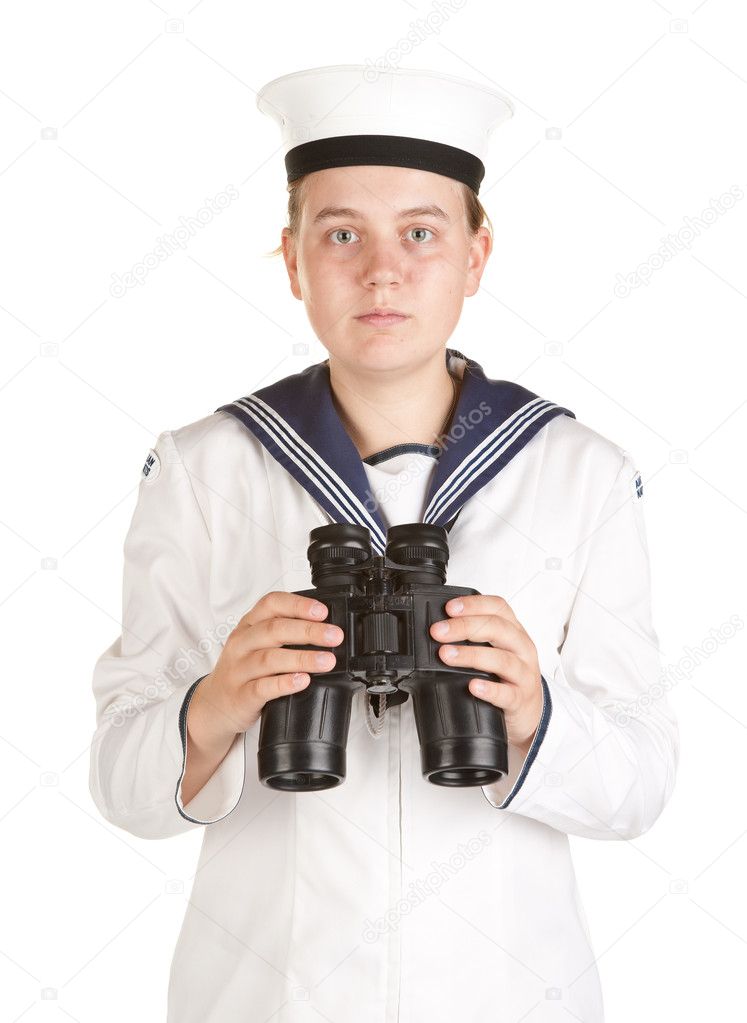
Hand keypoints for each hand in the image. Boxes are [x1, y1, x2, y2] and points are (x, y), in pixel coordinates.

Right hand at [192, 591, 343, 741]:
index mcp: (248, 625)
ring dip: (302, 658)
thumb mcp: (257, 643)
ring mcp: (238, 669)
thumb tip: (326, 628)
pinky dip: (285, 683)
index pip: (271, 604)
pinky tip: (302, 681)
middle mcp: (242, 643)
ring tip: (327, 661)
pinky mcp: (241, 695)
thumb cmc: (243, 669)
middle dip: (308, 631)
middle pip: (274, 630)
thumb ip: (284, 632)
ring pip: (270, 658)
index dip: (298, 605)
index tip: (322, 612)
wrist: (215, 704)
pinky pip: (263, 687)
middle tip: (335, 636)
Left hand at [429, 594, 542, 754]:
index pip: (498, 607)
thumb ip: (474, 637)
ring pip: (502, 659)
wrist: (530, 711)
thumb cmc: (508, 675)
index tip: (449, 608)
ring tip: (447, 655)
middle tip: (438, 632)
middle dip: (465, 627)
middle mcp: (522, 648)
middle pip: (498, 628)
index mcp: (515, 631)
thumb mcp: (496, 649)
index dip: (474, 604)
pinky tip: (473, 686)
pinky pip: (507, 694)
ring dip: (471, 655)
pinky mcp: (521, 700)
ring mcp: (524, 674)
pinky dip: (490, 689)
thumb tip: (439, 629)